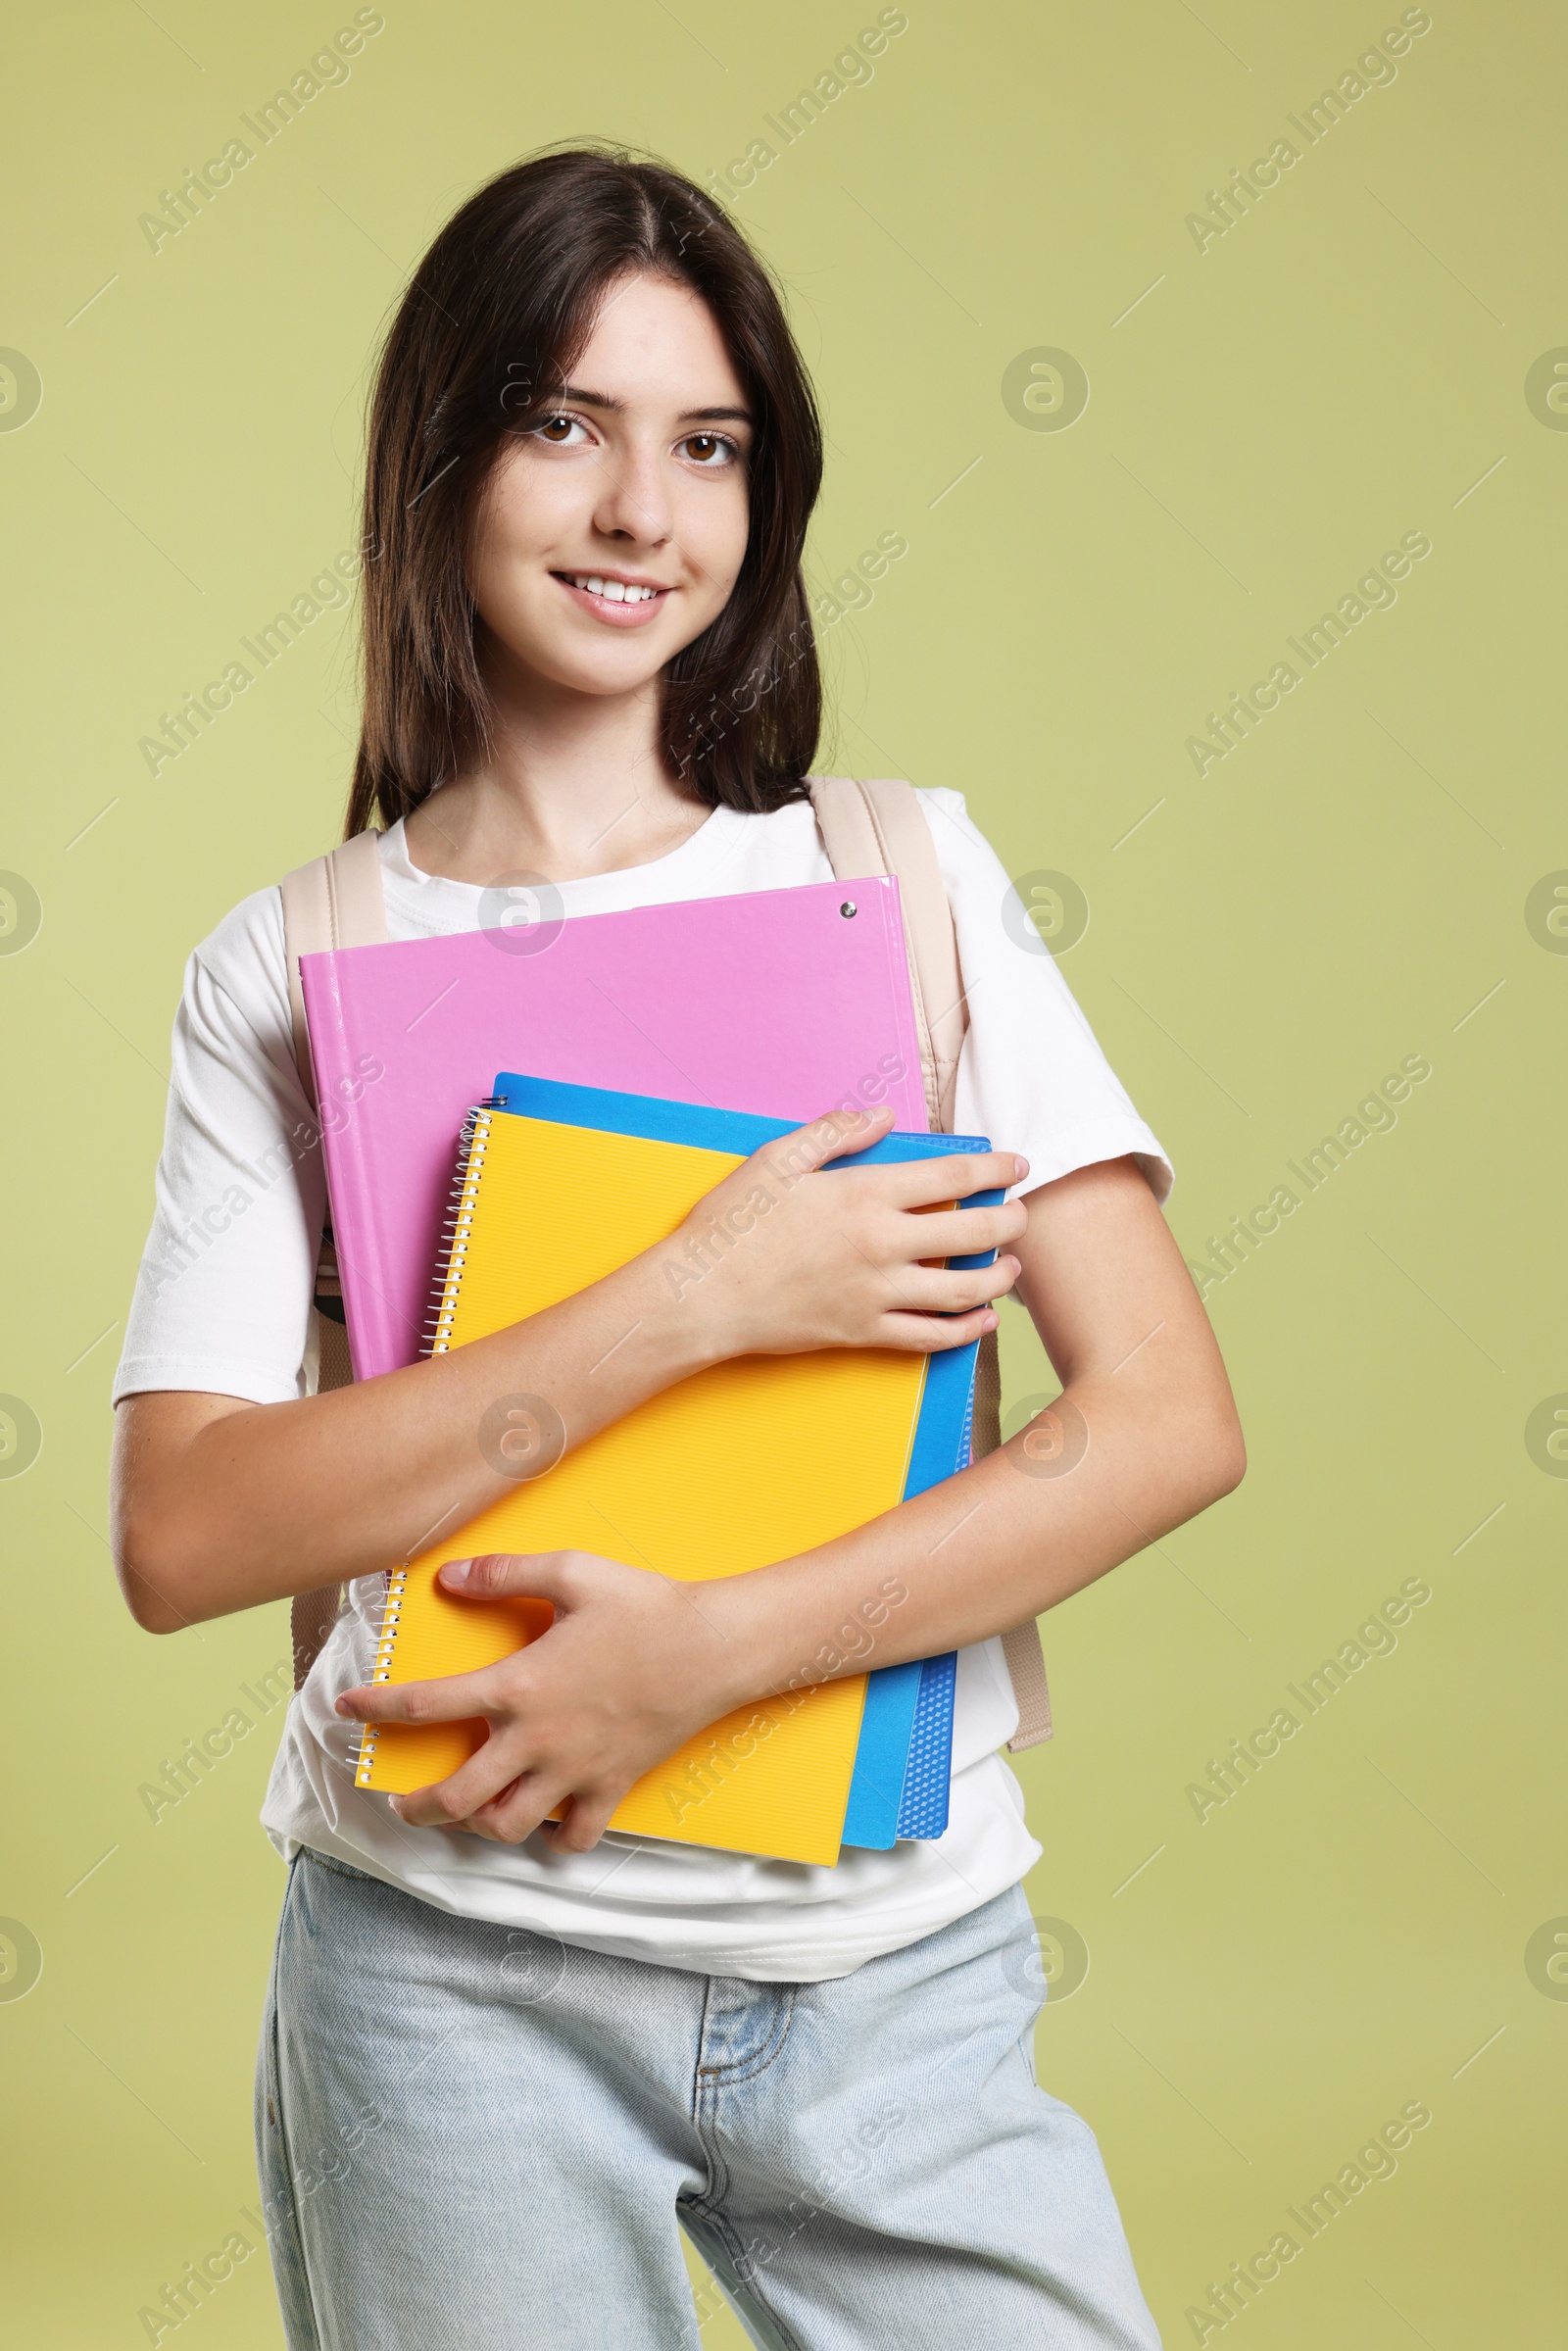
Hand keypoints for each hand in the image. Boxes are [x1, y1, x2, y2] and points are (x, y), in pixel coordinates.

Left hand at [334, 1550, 751, 1851]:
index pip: (425, 1704)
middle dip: (415, 1807)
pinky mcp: (610, 1788)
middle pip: (455, 1797)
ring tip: (467, 1814)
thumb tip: (448, 1576)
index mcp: (517, 1685)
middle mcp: (536, 1740)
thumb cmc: (643, 1606)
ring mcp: (573, 1771)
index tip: (345, 1708)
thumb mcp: (571, 1572)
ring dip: (477, 1827)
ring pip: (507, 1827)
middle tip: (401, 1802)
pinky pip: (574, 1838)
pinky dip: (554, 1839)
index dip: (375, 1707)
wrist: (714, 1648)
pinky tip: (545, 1822)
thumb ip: (504, 1574)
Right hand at [660, 1101, 1029, 1360]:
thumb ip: (835, 1133)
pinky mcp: (864, 1333)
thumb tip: (884, 1117)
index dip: (995, 1171)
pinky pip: (930, 1337)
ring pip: (963, 1291)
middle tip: (1021, 1214)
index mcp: (863, 1195)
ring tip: (1011, 1267)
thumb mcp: (777, 1159)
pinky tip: (984, 1321)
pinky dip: (966, 1331)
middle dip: (1011, 1222)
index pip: (953, 1179)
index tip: (1018, 1166)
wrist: (700, 1296)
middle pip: (973, 1234)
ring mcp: (876, 1293)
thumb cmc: (732, 1224)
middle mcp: (880, 1244)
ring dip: (999, 1278)